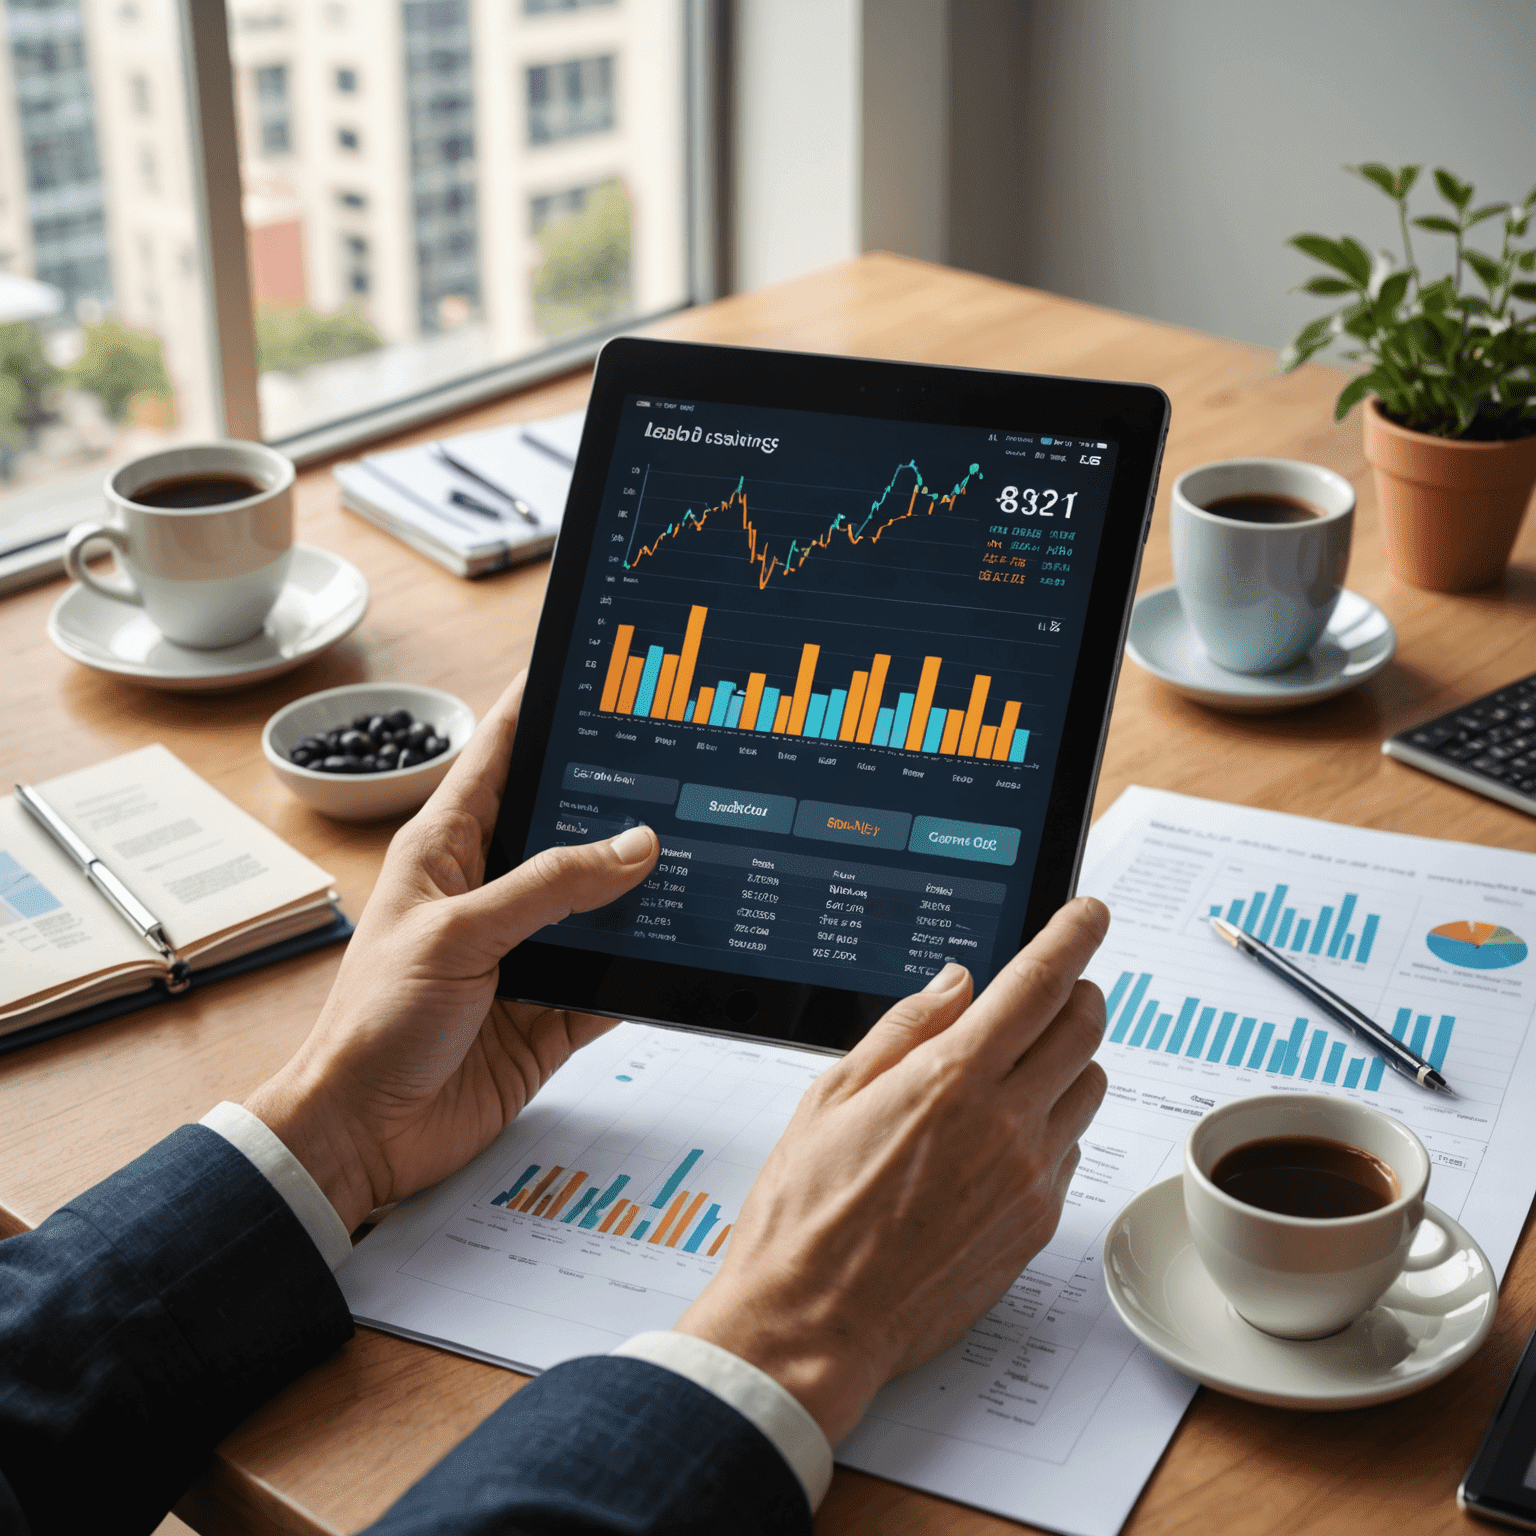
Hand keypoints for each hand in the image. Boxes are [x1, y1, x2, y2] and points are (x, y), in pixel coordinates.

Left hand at [245, 673, 658, 1231]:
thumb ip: (548, 888)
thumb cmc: (376, 1024)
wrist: (364, 1136)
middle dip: (618, 794)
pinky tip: (692, 944)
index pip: (500, 753)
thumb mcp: (460, 935)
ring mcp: (526, 949)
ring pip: (601, 899)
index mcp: (449, 848)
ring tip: (709, 843)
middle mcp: (492, 890)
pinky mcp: (552, 1006)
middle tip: (685, 756)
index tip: (587, 664)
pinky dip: (650, 964)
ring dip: (645, 885)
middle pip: (566, 823)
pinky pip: (615, 974)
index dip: (539, 704)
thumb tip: (634, 845)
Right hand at [673, 898, 1110, 1443]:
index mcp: (950, 1077)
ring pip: (1089, 1086)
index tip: (1089, 913)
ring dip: (1069, 1057)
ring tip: (1019, 1063)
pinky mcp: (1037, 1225)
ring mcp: (1030, 1177)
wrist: (813, 1322)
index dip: (1073, 935)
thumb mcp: (833, 1094)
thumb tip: (958, 983)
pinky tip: (1003, 1133)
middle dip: (1077, 989)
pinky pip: (1071, 1149)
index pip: (1039, 982)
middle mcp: (1005, 1122)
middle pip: (1084, 1026)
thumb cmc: (805, 1211)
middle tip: (1051, 985)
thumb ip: (905, 1027)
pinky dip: (1053, 1122)